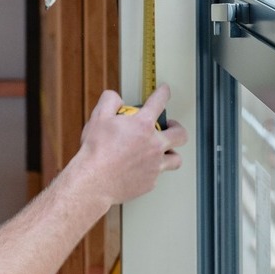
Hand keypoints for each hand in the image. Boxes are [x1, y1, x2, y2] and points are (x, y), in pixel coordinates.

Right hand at [71, 86, 185, 206]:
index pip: (159, 102)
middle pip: (180, 134)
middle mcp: (154, 145)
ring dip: (172, 153)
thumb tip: (116, 98)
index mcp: (142, 126)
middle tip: (171, 127)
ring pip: (176, 159)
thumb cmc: (96, 151)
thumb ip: (110, 101)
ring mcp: (155, 165)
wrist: (94, 181)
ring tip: (165, 151)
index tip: (165, 91)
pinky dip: (154, 170)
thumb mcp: (98, 117)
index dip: (164, 93)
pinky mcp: (151, 182)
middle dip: (178, 127)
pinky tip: (145, 168)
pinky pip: (159, 174)